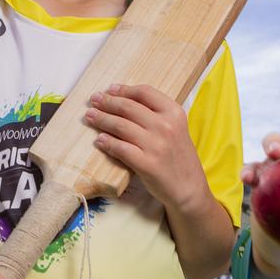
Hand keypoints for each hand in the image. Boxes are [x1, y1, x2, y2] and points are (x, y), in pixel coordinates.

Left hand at [83, 84, 207, 211]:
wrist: (189, 188)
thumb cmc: (179, 157)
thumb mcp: (176, 128)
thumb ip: (156, 114)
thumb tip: (124, 101)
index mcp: (174, 113)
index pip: (144, 92)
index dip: (123, 90)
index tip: (109, 90)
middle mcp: (166, 126)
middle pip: (128, 107)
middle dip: (107, 102)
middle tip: (93, 100)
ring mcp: (156, 145)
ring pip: (121, 125)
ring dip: (101, 119)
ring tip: (90, 116)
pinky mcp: (147, 164)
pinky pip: (120, 148)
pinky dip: (107, 142)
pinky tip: (99, 140)